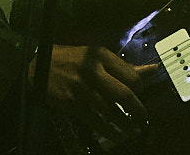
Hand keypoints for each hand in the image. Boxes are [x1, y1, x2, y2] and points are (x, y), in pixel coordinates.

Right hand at [32, 44, 155, 141]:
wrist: (37, 66)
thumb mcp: (96, 56)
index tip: (140, 94)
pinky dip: (108, 130)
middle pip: (124, 93)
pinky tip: (115, 134)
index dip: (140, 87)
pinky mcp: (73, 103)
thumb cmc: (70, 60)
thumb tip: (152, 70)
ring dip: (124, 123)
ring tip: (132, 128)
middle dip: (138, 109)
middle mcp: (94, 71)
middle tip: (144, 117)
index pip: (130, 74)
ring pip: (111, 110)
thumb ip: (124, 66)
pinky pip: (96, 120)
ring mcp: (83, 88)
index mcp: (101, 55)